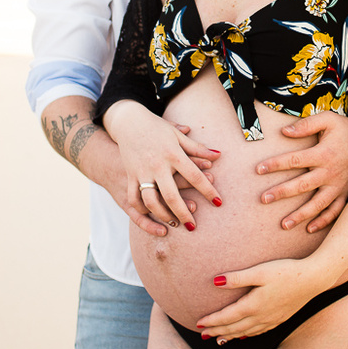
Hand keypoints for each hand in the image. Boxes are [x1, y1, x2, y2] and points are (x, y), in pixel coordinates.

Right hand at [102, 100, 221, 230]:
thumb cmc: (157, 128)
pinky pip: (134, 198)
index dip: (207, 190)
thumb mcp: (178, 136)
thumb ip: (197, 148)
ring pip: (151, 201)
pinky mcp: (130, 175)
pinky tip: (152, 216)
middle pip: (172, 194)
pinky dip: (142, 210)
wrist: (128, 121)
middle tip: (193, 226)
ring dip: (162, 215)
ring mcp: (142, 171)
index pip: (194, 176)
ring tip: (174, 223)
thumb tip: (218, 155)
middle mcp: (157, 165)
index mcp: (173, 153)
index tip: (218, 202)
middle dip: (183, 212)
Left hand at [195, 258, 326, 341]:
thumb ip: (237, 278)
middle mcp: (261, 316)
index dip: (212, 320)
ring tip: (219, 339)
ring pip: (246, 332)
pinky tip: (245, 335)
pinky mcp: (281, 318)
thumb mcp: (260, 271)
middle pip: (234, 328)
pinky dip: (247, 335)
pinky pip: (259, 331)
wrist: (314, 278)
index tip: (198, 323)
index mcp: (253, 305)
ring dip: (230, 336)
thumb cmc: (287, 271)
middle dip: (217, 331)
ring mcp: (272, 319)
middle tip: (203, 335)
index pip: (227, 317)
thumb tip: (215, 282)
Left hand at [254, 110, 347, 231]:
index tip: (258, 169)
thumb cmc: (346, 129)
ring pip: (318, 204)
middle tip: (263, 199)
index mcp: (323, 154)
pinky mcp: (347, 193)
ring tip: (284, 224)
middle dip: (282, 193)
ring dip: (301, 215)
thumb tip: (283, 131)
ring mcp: (339, 185)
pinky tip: (309, 228)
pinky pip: (335, 211)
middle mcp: (330, 172)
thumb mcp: (328, 119)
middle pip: (302, 185)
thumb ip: (306, 125)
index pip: (294, 160)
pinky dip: (324, 221)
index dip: (275, 164)